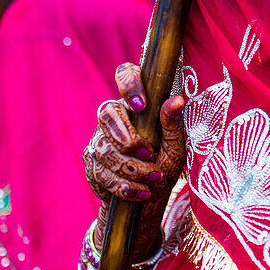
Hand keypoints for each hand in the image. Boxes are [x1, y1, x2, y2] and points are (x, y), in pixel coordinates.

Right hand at [84, 62, 186, 257]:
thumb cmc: (165, 163)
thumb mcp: (175, 146)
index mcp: (135, 105)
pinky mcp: (92, 165)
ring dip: (133, 168)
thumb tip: (177, 100)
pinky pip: (102, 174)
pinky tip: (143, 192)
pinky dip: (126, 187)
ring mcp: (98, 141)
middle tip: (149, 153)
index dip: (129, 84)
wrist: (150, 195)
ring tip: (154, 178)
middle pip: (106, 114)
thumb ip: (172, 124)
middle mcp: (113, 118)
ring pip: (105, 150)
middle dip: (127, 138)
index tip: (141, 106)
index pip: (124, 74)